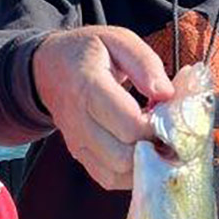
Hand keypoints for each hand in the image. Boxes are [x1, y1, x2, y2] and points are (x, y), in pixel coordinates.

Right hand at [31, 26, 173, 189]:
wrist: (49, 69)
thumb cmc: (88, 52)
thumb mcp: (118, 40)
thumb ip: (145, 63)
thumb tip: (166, 95)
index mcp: (88, 86)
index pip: (128, 124)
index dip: (157, 126)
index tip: (170, 114)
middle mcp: (78, 120)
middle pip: (122, 156)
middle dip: (152, 149)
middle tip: (166, 132)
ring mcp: (76, 142)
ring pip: (116, 174)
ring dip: (144, 163)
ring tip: (154, 140)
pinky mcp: (79, 155)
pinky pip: (108, 179)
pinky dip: (131, 172)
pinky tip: (141, 150)